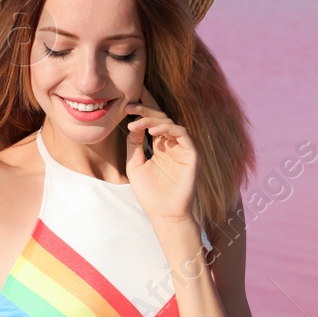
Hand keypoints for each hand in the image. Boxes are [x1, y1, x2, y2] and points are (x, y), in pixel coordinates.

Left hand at [124, 88, 196, 225]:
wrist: (164, 214)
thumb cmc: (149, 193)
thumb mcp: (135, 164)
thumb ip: (134, 144)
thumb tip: (132, 124)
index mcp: (159, 145)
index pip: (152, 122)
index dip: (142, 109)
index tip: (126, 102)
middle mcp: (172, 144)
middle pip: (160, 118)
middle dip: (144, 109)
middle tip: (129, 105)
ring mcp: (182, 148)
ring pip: (169, 123)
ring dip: (152, 119)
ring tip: (136, 121)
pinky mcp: (191, 154)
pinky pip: (182, 134)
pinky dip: (167, 129)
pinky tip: (152, 130)